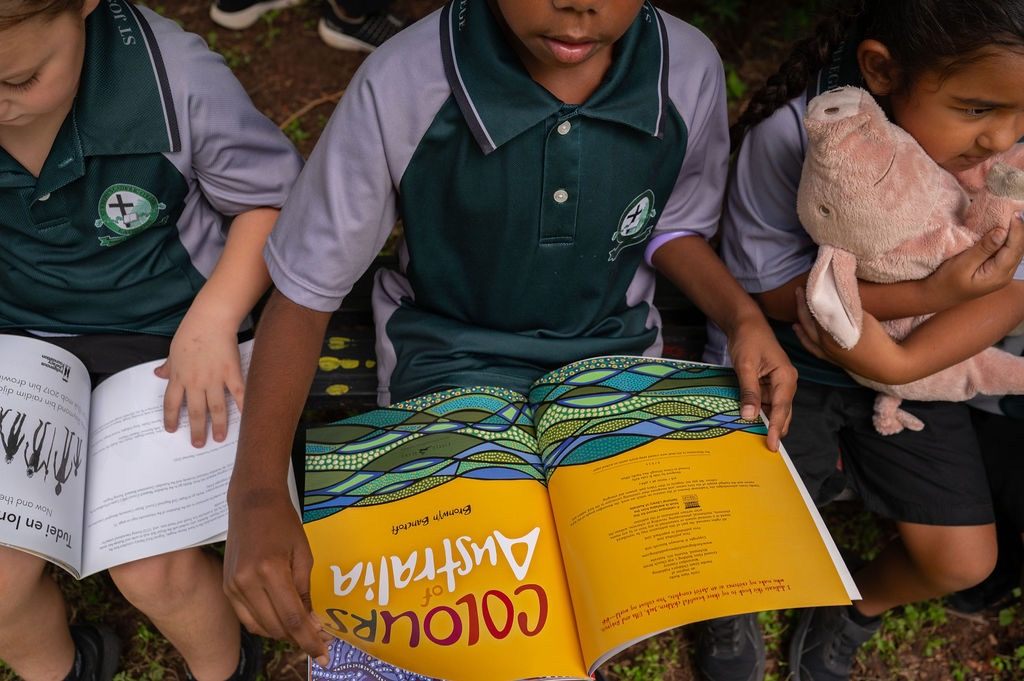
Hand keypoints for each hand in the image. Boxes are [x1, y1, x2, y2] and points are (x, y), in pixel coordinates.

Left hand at [156, 314, 244, 446]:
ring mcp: (214, 379)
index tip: (172, 430)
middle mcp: (195, 382)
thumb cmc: (191, 332)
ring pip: (216, 408)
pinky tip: (246, 418)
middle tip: (198, 443)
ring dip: (218, 425)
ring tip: (219, 438)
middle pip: (195, 411)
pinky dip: (243, 406)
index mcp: (179, 377)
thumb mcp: (173, 351)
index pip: (171, 403)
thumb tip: (158, 374)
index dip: (171, 418)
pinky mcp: (231, 372)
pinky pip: (238, 393)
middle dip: (196, 430)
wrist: (210, 320)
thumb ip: (168, 366)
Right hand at [223, 488, 330, 665]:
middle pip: (276, 627)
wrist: (252, 503)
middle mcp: (247, 582)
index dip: (309, 641)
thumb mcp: (303, 554)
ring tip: (303, 628)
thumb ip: (306, 591)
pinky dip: (266, 624)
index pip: (292, 618)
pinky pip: (247, 618)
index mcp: (270, 570)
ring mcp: (233, 586)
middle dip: (300, 637)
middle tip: (320, 639)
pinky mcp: (227, 588)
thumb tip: (312, 624)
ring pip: (260, 627)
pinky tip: (281, 618)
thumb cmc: (284, 524)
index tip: (324, 656)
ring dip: (283, 633)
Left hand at [726, 318, 797, 451]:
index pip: (781, 408)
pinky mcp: (769, 384)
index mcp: (786, 377)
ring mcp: (779, 384)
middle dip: (774, 429)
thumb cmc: (748, 339)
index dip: (775, 428)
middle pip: (782, 412)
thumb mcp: (745, 366)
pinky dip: (758, 411)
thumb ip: (748, 391)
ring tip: (755, 440)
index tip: (772, 445)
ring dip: (765, 421)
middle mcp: (786, 383)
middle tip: (764, 449)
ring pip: (774, 409)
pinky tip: (749, 421)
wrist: (746, 323)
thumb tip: (749, 416)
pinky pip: (766, 402)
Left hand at [793, 287, 901, 379]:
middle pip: (807, 323)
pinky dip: (804, 339)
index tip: (808, 285)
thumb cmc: (877, 339)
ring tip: (796, 312)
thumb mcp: (861, 318)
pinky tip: (800, 332)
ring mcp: (827, 354)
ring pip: (807, 337)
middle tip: (798, 291)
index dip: (809, 298)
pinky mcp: (833, 360)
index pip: (813, 312)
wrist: (887, 364)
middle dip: (801, 306)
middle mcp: (824, 345)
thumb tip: (835, 291)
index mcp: (829, 334)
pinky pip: (812, 349)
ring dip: (801, 323)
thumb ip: (845, 305)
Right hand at [925, 214, 1023, 308]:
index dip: (1017, 229)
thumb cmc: (946, 281)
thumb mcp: (962, 264)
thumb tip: (1001, 232)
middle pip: (1019, 248)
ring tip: (1006, 218)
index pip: (1015, 247)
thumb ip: (983, 249)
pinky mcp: (996, 270)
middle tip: (1010, 211)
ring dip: (1012, 234)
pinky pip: (1007, 252)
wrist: (938, 295)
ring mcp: (1002, 273)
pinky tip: (999, 231)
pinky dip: (1006, 240)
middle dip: (1017, 229)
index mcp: (998, 274)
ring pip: (1015, 249)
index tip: (1013, 212)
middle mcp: (1005, 275)